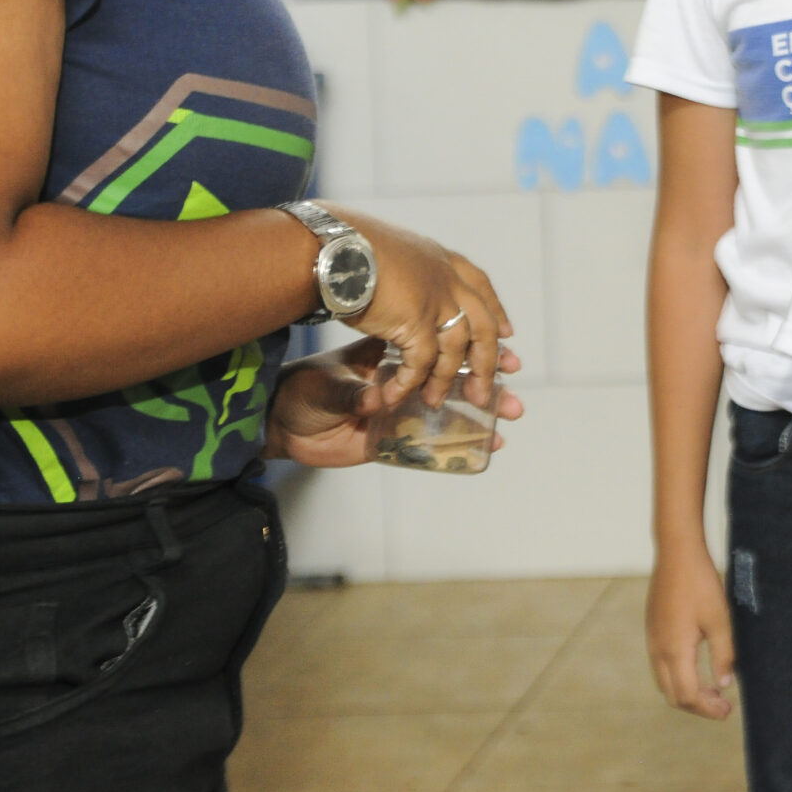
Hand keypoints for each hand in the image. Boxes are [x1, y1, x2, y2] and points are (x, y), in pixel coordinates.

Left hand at [264, 338, 525, 467]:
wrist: (279, 423)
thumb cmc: (301, 391)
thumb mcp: (327, 384)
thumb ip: (354, 393)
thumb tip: (375, 403)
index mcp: (392, 353)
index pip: (441, 345)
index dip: (473, 348)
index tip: (500, 352)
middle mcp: (404, 377)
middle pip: (456, 376)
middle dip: (489, 381)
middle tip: (513, 389)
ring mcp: (402, 408)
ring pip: (451, 408)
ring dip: (482, 411)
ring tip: (510, 416)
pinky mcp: (393, 438)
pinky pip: (432, 442)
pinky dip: (460, 444)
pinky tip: (487, 446)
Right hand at [331, 206, 511, 414]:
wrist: (332, 248)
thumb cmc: (347, 248)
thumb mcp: (390, 252)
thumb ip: (408, 272)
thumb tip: (404, 282)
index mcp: (442, 260)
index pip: (481, 287)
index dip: (496, 311)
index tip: (508, 334)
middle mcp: (447, 279)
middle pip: (483, 326)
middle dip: (488, 362)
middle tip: (487, 391)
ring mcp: (436, 300)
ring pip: (456, 349)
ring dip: (446, 381)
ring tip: (436, 404)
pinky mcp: (416, 321)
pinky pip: (421, 363)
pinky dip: (409, 383)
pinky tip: (394, 397)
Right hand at [646, 541, 736, 718]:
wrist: (676, 553)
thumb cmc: (700, 583)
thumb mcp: (720, 619)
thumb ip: (724, 654)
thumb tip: (726, 684)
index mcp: (675, 651)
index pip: (688, 696)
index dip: (708, 709)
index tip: (728, 710)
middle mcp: (658, 650)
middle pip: (673, 695)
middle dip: (698, 706)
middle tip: (723, 705)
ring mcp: (652, 640)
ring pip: (665, 682)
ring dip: (687, 692)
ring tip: (713, 690)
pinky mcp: (653, 631)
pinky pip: (661, 666)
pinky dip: (679, 677)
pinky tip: (697, 668)